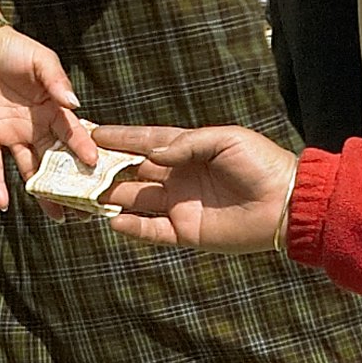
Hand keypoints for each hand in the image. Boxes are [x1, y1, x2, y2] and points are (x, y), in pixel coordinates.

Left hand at [0, 20, 86, 205]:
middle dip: (69, 181)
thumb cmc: (14, 50)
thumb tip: (74, 105)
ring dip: (41, 191)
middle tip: (84, 205)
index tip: (94, 164)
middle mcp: (36, 127)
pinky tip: (4, 204)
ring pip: (30, 169)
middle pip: (55, 159)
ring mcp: (12, 135)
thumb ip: (57, 81)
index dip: (82, 148)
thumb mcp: (41, 60)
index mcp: (53, 109)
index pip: (71, 133)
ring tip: (56, 215)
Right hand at [93, 123, 302, 258]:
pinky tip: (111, 220)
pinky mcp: (186, 231)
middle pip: (132, 172)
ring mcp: (180, 205)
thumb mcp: (225, 140)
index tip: (90, 131)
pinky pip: (151, 230)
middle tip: (74, 164)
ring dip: (109, 197)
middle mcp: (177, 177)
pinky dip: (131, 227)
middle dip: (104, 168)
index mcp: (187, 150)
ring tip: (81, 193)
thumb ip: (185, 144)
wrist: (287, 204)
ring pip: (135, 200)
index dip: (118, 138)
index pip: (144, 142)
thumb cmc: (261, 164)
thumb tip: (151, 155)